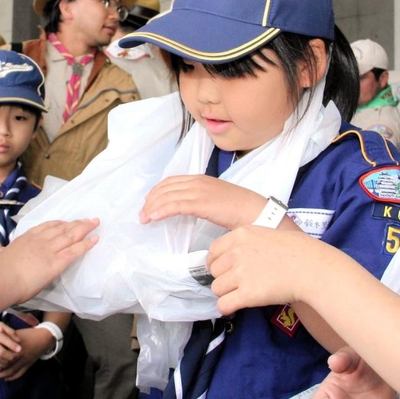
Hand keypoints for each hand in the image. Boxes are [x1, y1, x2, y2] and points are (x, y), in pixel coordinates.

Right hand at [0, 219, 99, 301]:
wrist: (1, 280)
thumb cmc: (0, 273)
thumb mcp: (7, 256)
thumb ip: (17, 255)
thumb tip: (19, 260)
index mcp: (26, 238)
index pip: (46, 226)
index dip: (59, 223)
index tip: (66, 222)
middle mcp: (40, 240)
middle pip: (62, 228)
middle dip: (75, 223)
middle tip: (87, 219)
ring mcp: (49, 250)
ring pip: (71, 235)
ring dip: (84, 228)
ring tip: (94, 223)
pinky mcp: (56, 262)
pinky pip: (75, 250)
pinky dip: (86, 244)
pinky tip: (95, 239)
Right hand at [0, 320, 21, 371]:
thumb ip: (9, 331)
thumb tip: (19, 341)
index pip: (3, 340)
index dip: (13, 346)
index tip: (20, 349)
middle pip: (0, 352)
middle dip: (11, 357)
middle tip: (17, 357)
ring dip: (5, 363)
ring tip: (11, 361)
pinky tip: (0, 366)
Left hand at [0, 327, 54, 380]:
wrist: (44, 338)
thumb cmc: (30, 334)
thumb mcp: (17, 333)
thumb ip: (7, 334)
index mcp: (15, 348)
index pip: (2, 356)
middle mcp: (19, 356)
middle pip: (5, 366)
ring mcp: (24, 362)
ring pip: (12, 371)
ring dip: (2, 375)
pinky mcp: (28, 365)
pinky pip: (20, 373)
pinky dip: (12, 377)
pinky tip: (6, 378)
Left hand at [139, 175, 265, 228]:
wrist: (257, 212)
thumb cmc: (241, 210)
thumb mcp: (217, 200)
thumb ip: (202, 200)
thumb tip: (190, 208)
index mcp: (201, 179)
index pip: (171, 181)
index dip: (157, 191)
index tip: (148, 202)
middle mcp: (198, 182)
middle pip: (166, 188)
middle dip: (151, 200)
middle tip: (142, 214)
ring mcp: (200, 191)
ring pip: (168, 196)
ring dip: (153, 207)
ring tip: (144, 218)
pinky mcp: (202, 203)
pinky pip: (176, 205)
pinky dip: (162, 210)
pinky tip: (154, 217)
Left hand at [208, 224, 318, 314]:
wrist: (312, 268)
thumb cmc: (297, 251)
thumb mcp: (266, 234)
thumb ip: (246, 243)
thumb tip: (231, 256)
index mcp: (240, 235)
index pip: (213, 251)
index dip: (216, 263)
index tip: (224, 270)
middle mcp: (237, 252)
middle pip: (213, 271)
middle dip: (223, 278)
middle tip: (238, 283)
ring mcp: (241, 273)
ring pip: (216, 289)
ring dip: (226, 293)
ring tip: (240, 294)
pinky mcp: (248, 294)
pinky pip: (223, 305)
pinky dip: (226, 308)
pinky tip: (235, 306)